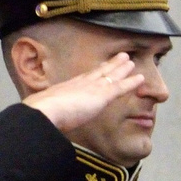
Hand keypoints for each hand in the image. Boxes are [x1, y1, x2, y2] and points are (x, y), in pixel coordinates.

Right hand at [23, 52, 145, 136]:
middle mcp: (80, 84)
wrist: (45, 112)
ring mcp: (91, 88)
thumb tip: (45, 123)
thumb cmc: (41, 115)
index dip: (93, 73)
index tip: (98, 68)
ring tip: (130, 61)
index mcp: (66, 88)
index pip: (83, 79)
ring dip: (122, 68)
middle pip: (98, 72)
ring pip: (111, 75)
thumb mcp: (44, 113)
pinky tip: (140, 79)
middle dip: (109, 65)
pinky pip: (120, 87)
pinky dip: (131, 83)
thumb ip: (49, 116)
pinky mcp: (101, 95)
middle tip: (120, 57)